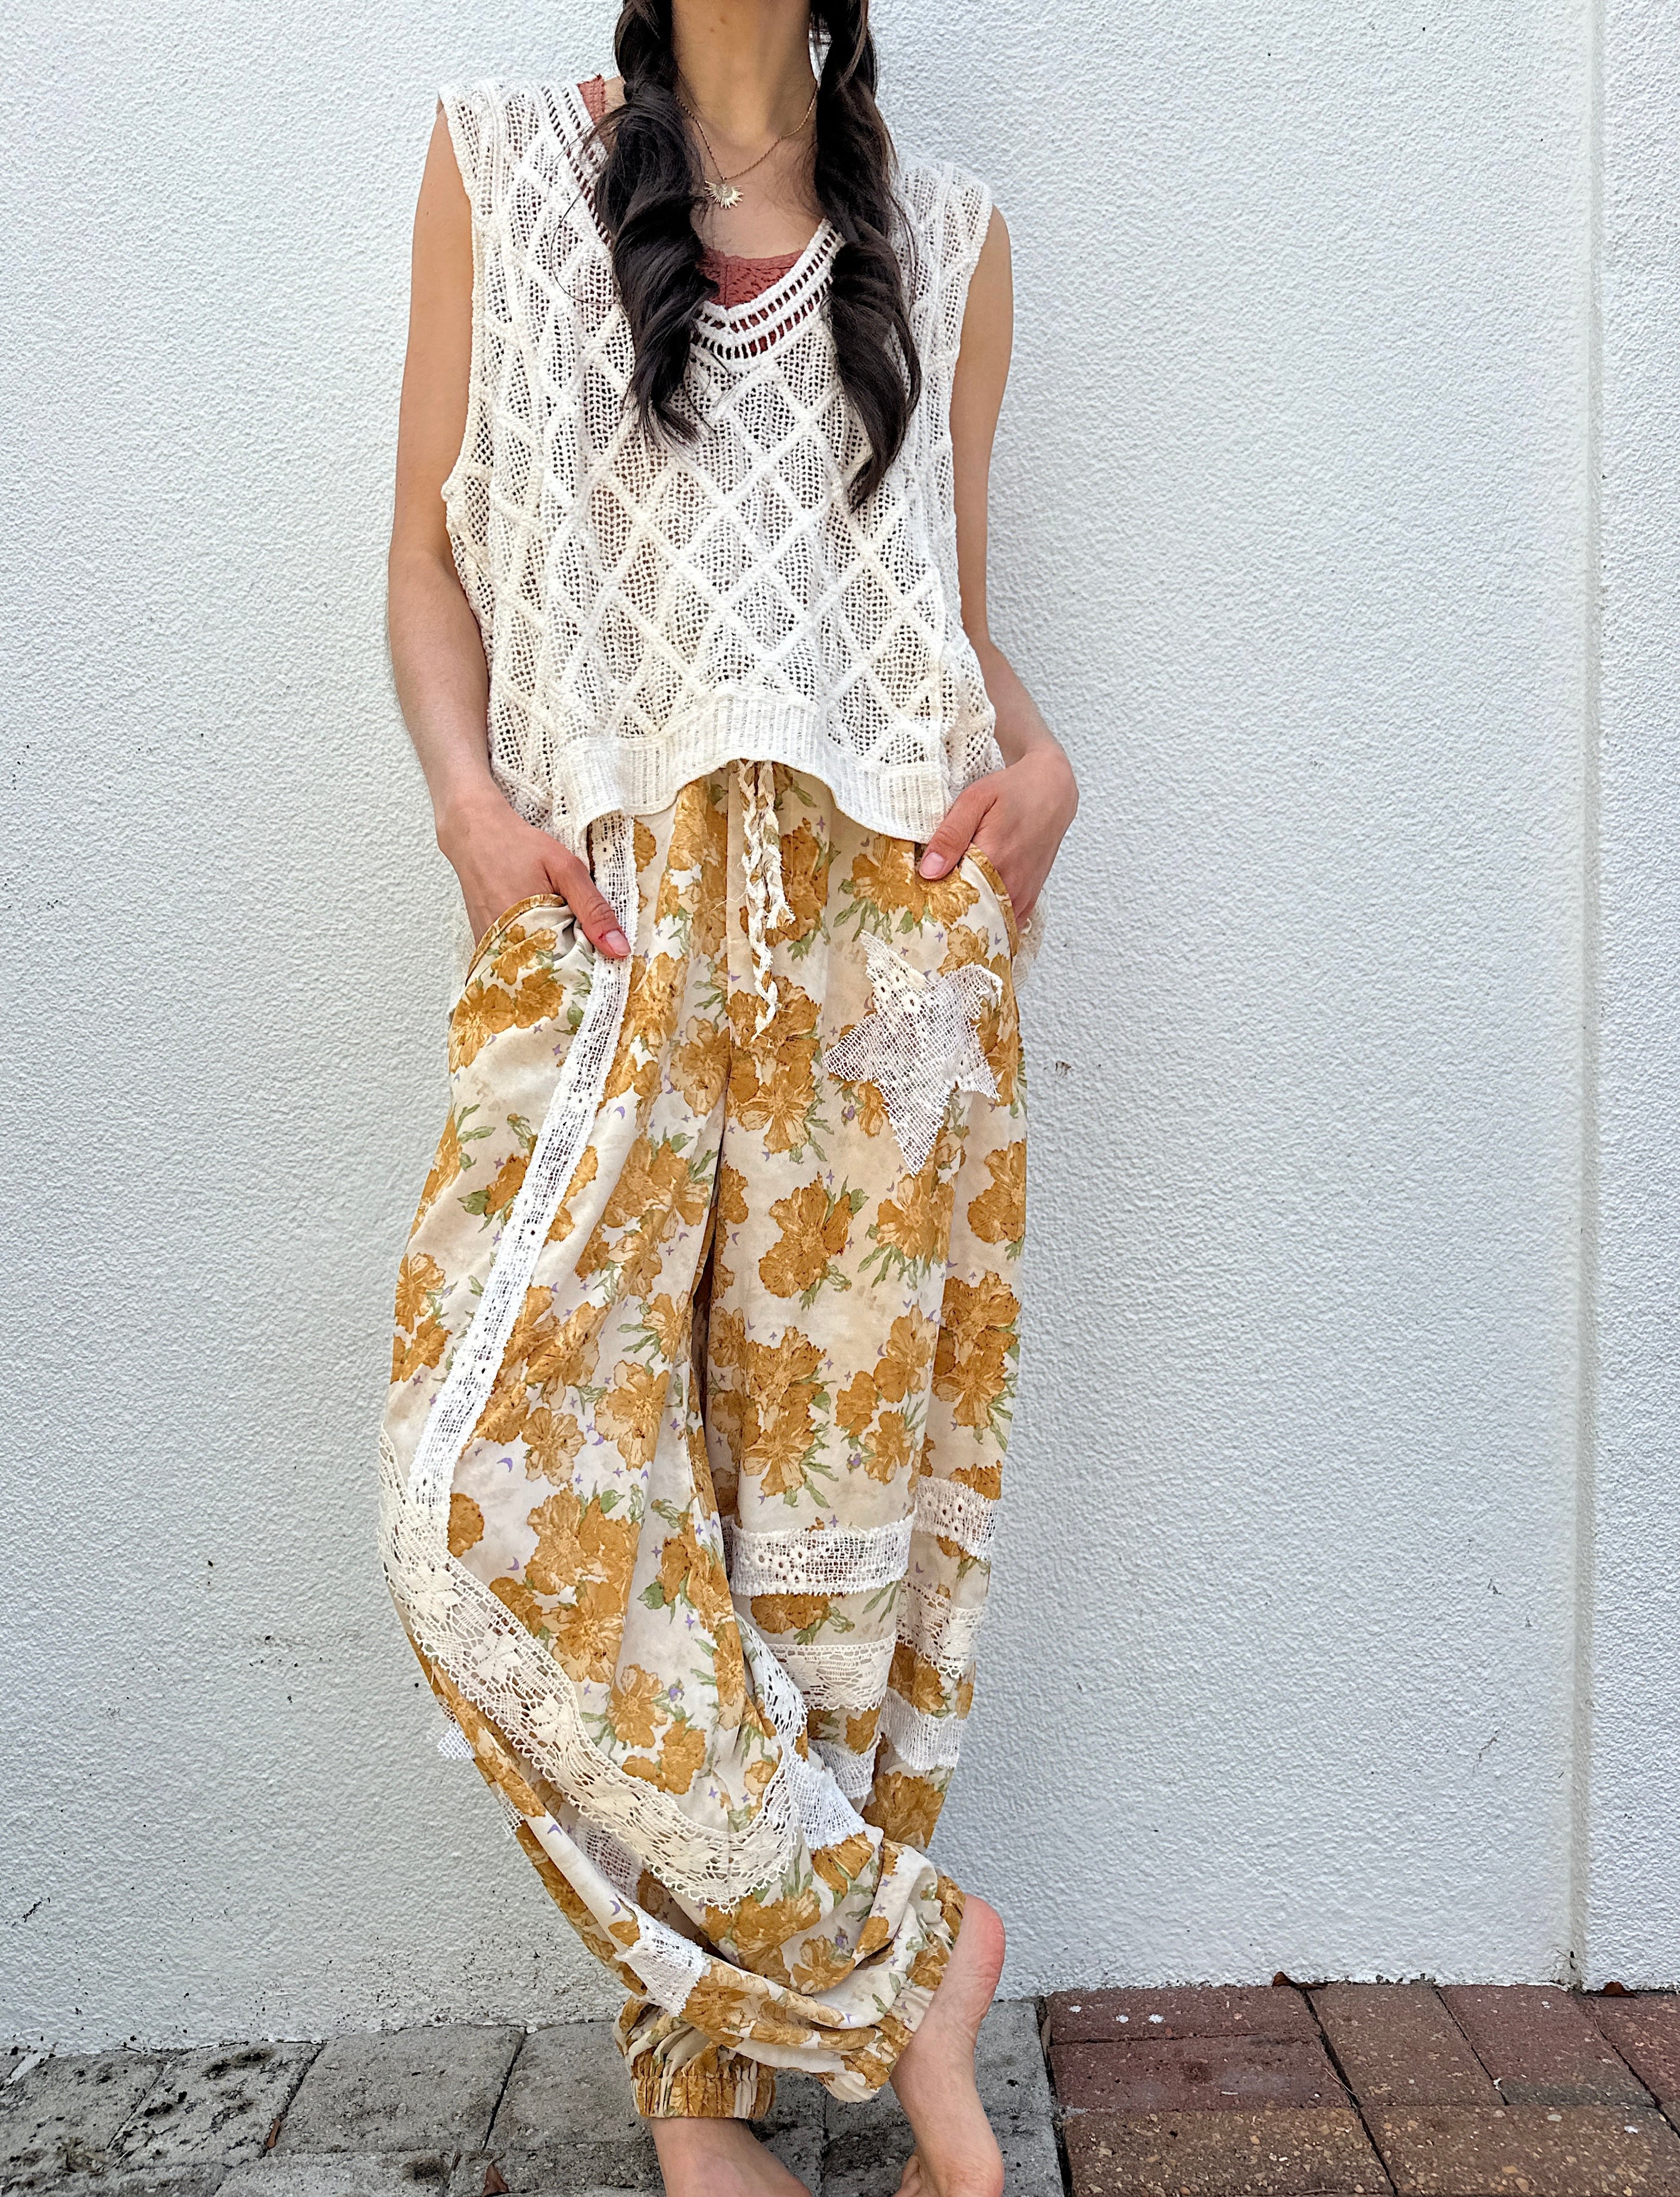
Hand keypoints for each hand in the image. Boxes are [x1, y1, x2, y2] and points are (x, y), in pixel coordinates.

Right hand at [436, 782, 629, 955]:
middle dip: (569, 971)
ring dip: (550, 964)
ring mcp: (491, 948)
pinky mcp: (485, 944)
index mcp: (527, 932)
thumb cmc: (519, 847)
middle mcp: (503, 947)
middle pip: (546, 978)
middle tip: (588, 958)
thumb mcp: (566, 870)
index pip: (565, 974)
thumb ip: (593, 909)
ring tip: (565, 944)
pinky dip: (532, 955)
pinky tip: (544, 939)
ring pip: (529, 971)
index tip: (605, 969)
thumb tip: (619, 949)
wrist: (477, 834)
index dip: (586, 972)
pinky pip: (514, 961)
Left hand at [917, 742, 1076, 921]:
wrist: (1051, 792)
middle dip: (945, 915)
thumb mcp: (975, 800)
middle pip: (968, 917)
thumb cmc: (1014, 792)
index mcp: (994, 859)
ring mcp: (1022, 895)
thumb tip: (928, 870)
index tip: (915, 898)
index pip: (952, 897)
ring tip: (947, 908)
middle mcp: (1011, 883)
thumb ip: (951, 834)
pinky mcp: (1029, 900)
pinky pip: (1004, 925)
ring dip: (965, 920)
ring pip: (986, 924)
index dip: (930, 901)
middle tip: (926, 906)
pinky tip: (971, 912)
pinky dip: (986, 922)